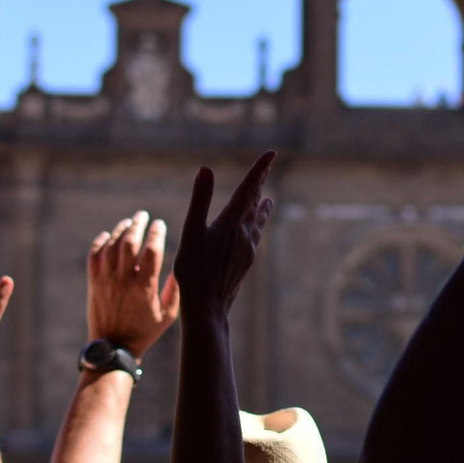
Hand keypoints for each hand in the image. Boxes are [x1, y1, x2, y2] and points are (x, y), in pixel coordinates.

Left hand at [87, 212, 178, 355]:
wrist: (112, 347)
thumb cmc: (144, 332)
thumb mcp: (167, 316)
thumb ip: (175, 291)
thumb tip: (180, 266)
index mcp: (144, 287)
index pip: (152, 251)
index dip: (156, 233)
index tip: (160, 224)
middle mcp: (124, 280)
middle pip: (129, 242)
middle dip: (137, 224)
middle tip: (143, 214)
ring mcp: (106, 280)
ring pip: (111, 246)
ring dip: (121, 230)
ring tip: (129, 222)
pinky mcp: (93, 283)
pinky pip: (94, 256)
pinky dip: (100, 242)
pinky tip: (108, 236)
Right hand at [172, 152, 275, 316]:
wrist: (208, 309)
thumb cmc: (193, 272)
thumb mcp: (191, 233)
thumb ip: (200, 200)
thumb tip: (206, 169)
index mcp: (231, 223)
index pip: (249, 188)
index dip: (259, 169)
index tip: (272, 152)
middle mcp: (244, 234)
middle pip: (255, 202)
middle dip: (260, 183)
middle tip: (267, 167)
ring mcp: (247, 250)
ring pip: (257, 221)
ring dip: (261, 206)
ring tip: (267, 198)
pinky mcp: (245, 262)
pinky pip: (254, 237)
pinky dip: (256, 225)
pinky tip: (254, 232)